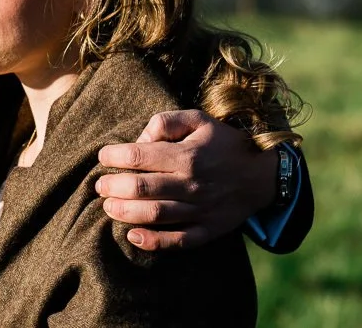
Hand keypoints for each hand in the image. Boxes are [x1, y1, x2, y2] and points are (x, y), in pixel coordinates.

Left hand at [95, 109, 276, 250]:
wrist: (262, 175)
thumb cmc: (223, 143)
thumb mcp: (199, 119)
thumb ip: (166, 121)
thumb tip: (140, 139)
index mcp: (187, 155)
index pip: (139, 156)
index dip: (114, 156)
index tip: (103, 156)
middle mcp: (192, 184)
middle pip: (141, 188)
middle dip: (113, 187)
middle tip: (99, 186)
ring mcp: (200, 209)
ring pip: (154, 215)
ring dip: (124, 212)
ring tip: (108, 206)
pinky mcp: (208, 230)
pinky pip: (178, 241)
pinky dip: (152, 242)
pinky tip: (132, 235)